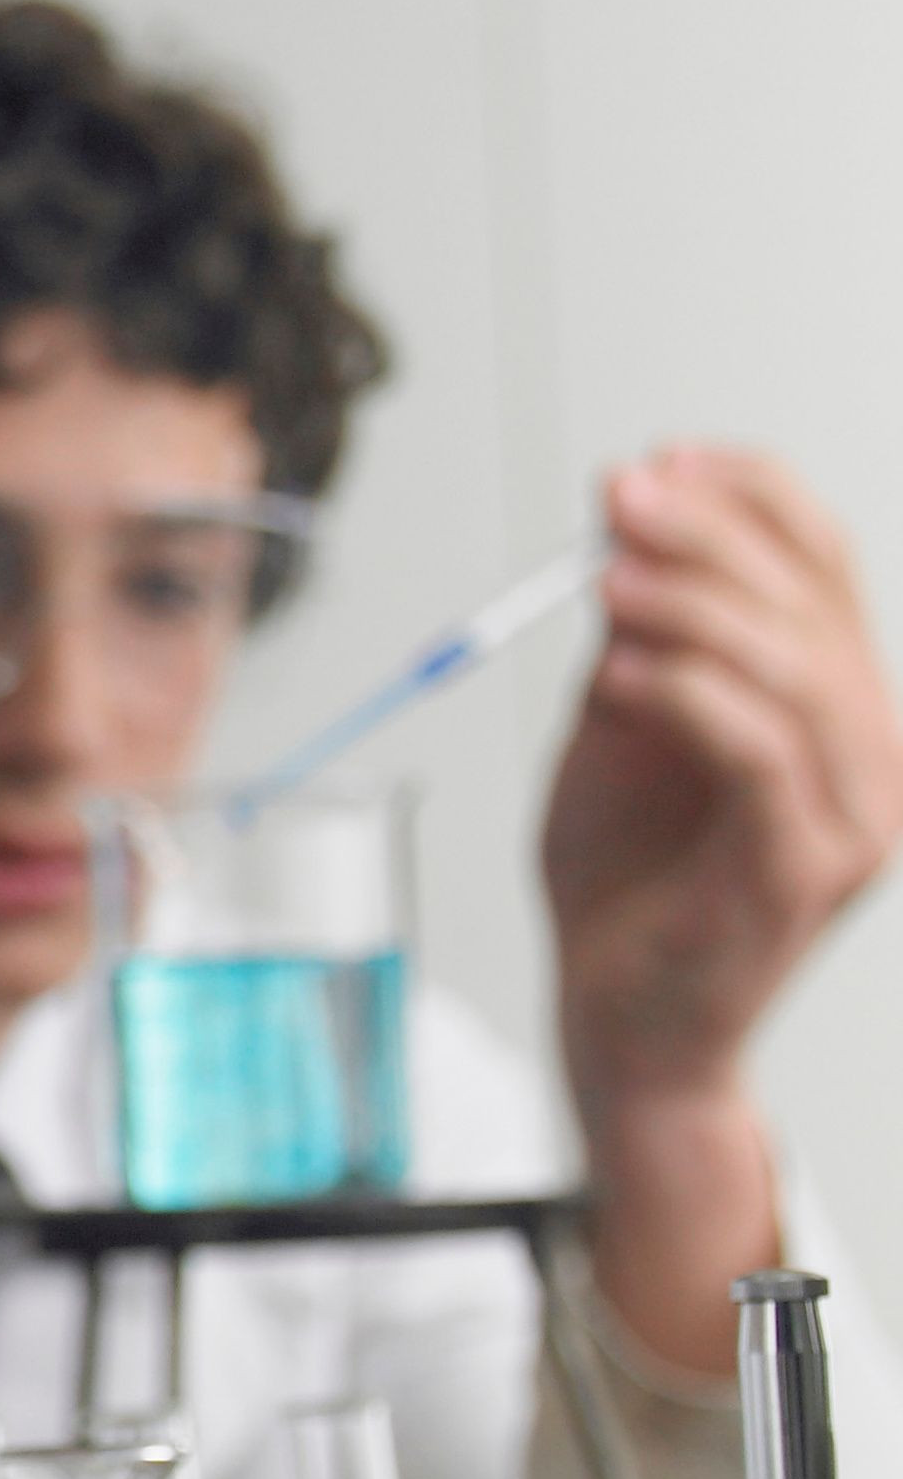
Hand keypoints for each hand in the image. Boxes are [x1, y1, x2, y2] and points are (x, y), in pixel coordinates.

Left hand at [542, 445, 902, 1123]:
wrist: (618, 1017)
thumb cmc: (626, 877)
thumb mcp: (620, 725)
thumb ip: (640, 631)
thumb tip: (630, 507)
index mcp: (842, 702)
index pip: (827, 564)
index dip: (751, 498)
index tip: (657, 460)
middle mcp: (874, 751)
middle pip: (812, 605)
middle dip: (711, 538)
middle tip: (618, 501)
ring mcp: (853, 815)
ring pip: (797, 673)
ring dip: (696, 609)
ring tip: (603, 579)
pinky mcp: (802, 871)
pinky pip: (761, 758)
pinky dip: (689, 699)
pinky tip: (614, 673)